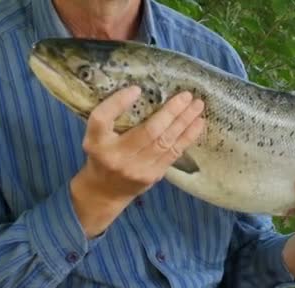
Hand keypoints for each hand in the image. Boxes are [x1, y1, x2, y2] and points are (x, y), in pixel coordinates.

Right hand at [70, 86, 204, 237]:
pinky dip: (187, 137)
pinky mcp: (152, 175)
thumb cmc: (103, 155)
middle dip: (170, 111)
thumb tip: (144, 92)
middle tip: (186, 95)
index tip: (136, 89)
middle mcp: (115, 156)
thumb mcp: (97, 136)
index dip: (117, 103)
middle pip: (148, 131)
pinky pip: (173, 153)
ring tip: (197, 106)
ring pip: (165, 141)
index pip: (102, 119)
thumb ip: (112, 118)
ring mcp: (136, 168)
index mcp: (96, 142)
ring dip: (184, 122)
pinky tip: (198, 124)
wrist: (105, 192)